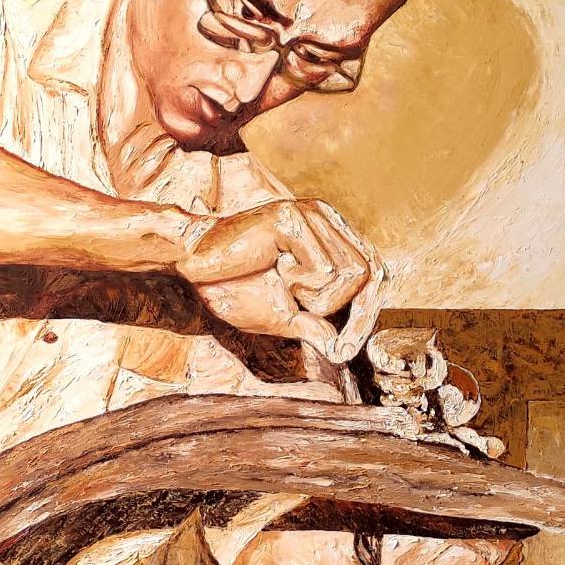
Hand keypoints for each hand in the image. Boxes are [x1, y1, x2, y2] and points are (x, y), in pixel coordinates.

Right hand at [176, 199, 386, 350]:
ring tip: (284, 285)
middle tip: (335, 346)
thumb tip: (341, 350)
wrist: (192, 268)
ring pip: (352, 276)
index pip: (373, 273)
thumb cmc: (234, 286)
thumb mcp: (282, 316)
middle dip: (357, 318)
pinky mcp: (294, 219)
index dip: (367, 314)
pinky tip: (274, 269)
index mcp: (329, 234)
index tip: (346, 350)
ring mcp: (312, 214)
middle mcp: (326, 217)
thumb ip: (315, 327)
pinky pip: (324, 272)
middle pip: (373, 274)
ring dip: (317, 298)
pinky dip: (301, 286)